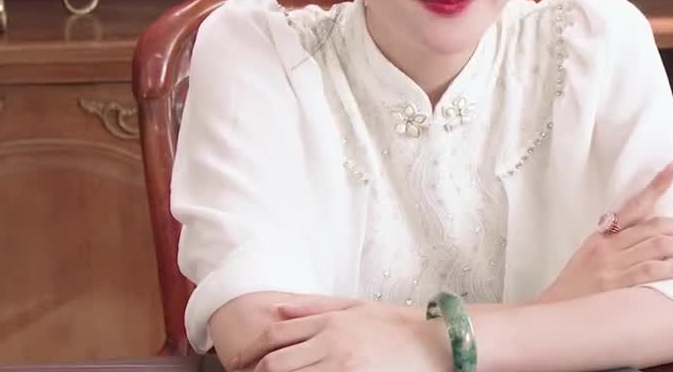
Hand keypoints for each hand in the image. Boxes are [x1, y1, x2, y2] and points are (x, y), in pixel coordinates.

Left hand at [228, 297, 447, 371]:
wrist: (434, 341)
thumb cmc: (396, 324)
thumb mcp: (355, 306)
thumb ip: (313, 306)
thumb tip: (275, 309)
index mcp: (329, 321)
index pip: (275, 335)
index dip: (250, 350)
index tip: (238, 362)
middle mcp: (331, 342)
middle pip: (276, 362)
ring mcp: (341, 366)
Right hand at [536, 161, 672, 303]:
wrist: (550, 314)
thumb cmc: (573, 289)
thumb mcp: (589, 258)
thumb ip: (614, 245)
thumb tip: (647, 238)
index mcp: (603, 235)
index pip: (634, 204)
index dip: (655, 186)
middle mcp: (609, 245)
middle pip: (657, 226)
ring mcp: (612, 264)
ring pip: (658, 246)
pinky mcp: (615, 286)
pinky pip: (650, 271)